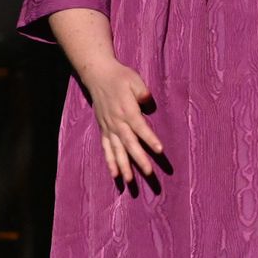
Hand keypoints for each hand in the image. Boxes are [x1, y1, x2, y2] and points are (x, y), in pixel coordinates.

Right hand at [77, 59, 162, 185]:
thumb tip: (148, 103)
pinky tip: (115, 176)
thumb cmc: (120, 77)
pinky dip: (110, 162)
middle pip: (129, 144)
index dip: (149, 139)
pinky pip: (106, 149)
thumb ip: (142, 92)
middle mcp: (116, 122)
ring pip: (116, 150)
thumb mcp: (134, 80)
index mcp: (127, 110)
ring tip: (130, 182)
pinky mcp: (103, 129)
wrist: (98, 75)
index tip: (159, 150)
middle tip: (149, 174)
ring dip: (123, 167)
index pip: (140, 127)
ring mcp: (108, 127)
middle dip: (139, 160)